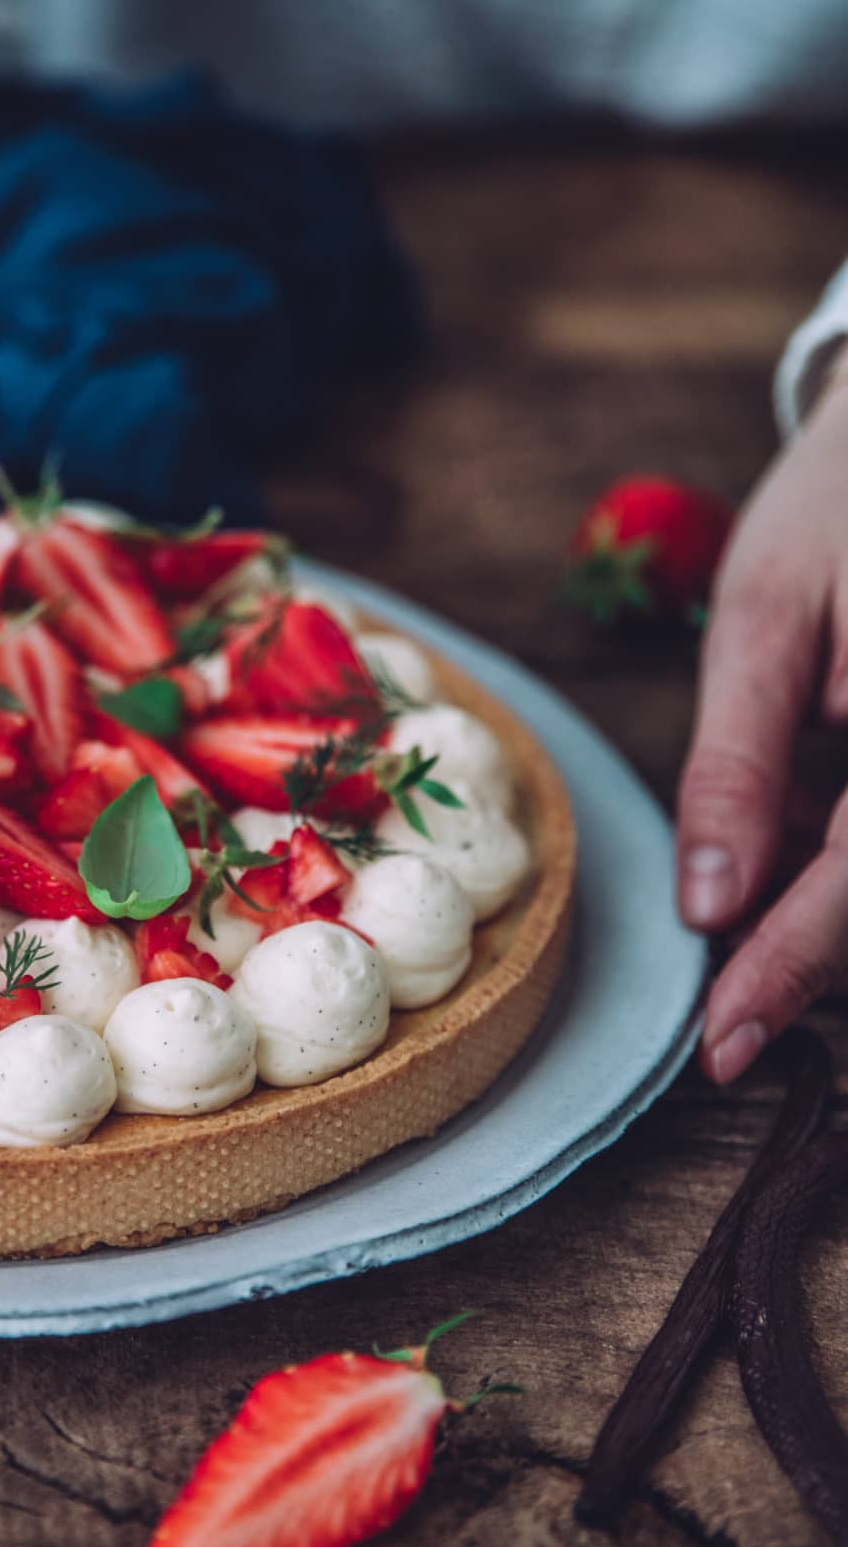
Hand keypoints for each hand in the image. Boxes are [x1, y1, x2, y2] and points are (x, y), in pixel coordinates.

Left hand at [677, 377, 847, 1079]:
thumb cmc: (842, 500)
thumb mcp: (764, 616)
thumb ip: (739, 766)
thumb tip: (711, 905)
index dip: (790, 969)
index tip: (721, 1047)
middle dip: (811, 952)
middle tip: (725, 1006)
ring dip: (831, 896)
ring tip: (757, 889)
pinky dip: (844, 849)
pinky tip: (804, 824)